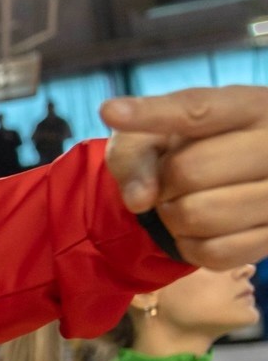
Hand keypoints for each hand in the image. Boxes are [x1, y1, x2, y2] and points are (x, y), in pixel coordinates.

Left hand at [101, 88, 267, 266]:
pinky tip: (198, 230)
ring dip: (172, 217)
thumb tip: (140, 199)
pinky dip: (190, 247)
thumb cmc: (191, 149)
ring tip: (184, 203)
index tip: (109, 112)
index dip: (151, 114)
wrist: (235, 181)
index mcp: (251, 107)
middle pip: (190, 170)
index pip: (197, 110)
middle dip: (162, 182)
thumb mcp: (159, 135)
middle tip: (168, 184)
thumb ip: (135, 153)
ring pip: (199, 215)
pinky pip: (214, 252)